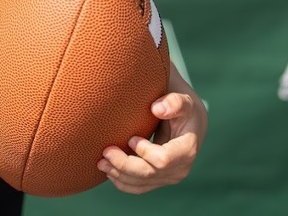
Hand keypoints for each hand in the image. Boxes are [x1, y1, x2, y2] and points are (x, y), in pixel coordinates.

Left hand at [97, 63, 207, 193]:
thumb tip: (157, 109)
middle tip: (105, 152)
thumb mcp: (182, 100)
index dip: (144, 151)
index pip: (163, 159)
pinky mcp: (158, 180)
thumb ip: (174, 102)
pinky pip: (138, 188)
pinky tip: (109, 172)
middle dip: (124, 165)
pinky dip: (122, 182)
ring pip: (141, 183)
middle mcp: (180, 168)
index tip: (131, 138)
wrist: (187, 124)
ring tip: (101, 163)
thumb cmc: (182, 109)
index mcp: (186, 150)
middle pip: (148, 174)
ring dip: (119, 175)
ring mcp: (168, 177)